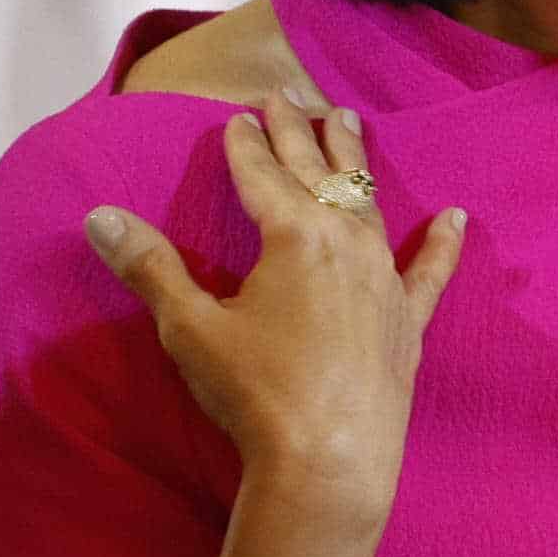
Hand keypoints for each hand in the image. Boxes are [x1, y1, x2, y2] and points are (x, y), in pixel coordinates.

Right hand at [84, 94, 466, 519]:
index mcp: (294, 236)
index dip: (247, 145)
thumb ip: (151, 267)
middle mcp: (347, 245)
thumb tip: (100, 217)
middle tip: (289, 96)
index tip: (238, 116)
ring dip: (354, 164)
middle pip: (319, 176)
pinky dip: (443, 244)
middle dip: (299, 134)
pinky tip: (457, 218)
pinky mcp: (409, 321)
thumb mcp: (190, 328)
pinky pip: (430, 272)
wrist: (329, 460)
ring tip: (347, 124)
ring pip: (369, 205)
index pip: (263, 176)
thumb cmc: (256, 391)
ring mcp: (384, 281)